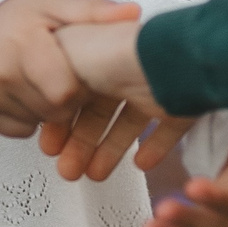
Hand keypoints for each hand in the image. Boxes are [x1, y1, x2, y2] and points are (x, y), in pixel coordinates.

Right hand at [0, 0, 140, 137]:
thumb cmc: (15, 16)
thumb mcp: (53, 6)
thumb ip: (93, 12)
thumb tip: (133, 14)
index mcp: (22, 43)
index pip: (65, 92)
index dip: (81, 87)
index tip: (79, 73)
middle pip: (54, 110)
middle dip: (67, 99)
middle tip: (60, 76)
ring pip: (37, 123)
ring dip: (47, 109)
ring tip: (40, 80)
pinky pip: (17, 130)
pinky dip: (27, 117)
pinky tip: (23, 92)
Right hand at [40, 16, 175, 182]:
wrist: (168, 62)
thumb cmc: (118, 53)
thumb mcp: (67, 61)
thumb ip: (56, 82)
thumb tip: (51, 104)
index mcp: (95, 53)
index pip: (72, 91)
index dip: (59, 120)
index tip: (50, 144)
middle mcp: (122, 68)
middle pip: (97, 111)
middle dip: (81, 142)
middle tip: (69, 167)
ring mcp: (151, 85)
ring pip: (127, 123)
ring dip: (110, 150)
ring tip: (95, 173)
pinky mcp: (178, 103)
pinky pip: (165, 130)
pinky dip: (154, 148)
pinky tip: (141, 164)